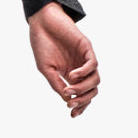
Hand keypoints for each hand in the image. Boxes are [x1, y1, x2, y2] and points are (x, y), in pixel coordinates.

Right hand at [28, 2, 99, 117]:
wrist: (41, 22)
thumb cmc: (42, 44)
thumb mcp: (46, 69)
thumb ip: (56, 84)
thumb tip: (67, 100)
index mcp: (71, 75)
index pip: (83, 95)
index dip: (80, 106)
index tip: (72, 114)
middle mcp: (81, 68)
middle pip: (92, 90)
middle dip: (84, 101)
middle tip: (71, 104)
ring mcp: (84, 58)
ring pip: (96, 80)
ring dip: (84, 89)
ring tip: (69, 89)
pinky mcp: (86, 47)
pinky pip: (93, 64)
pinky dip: (85, 73)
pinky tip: (72, 75)